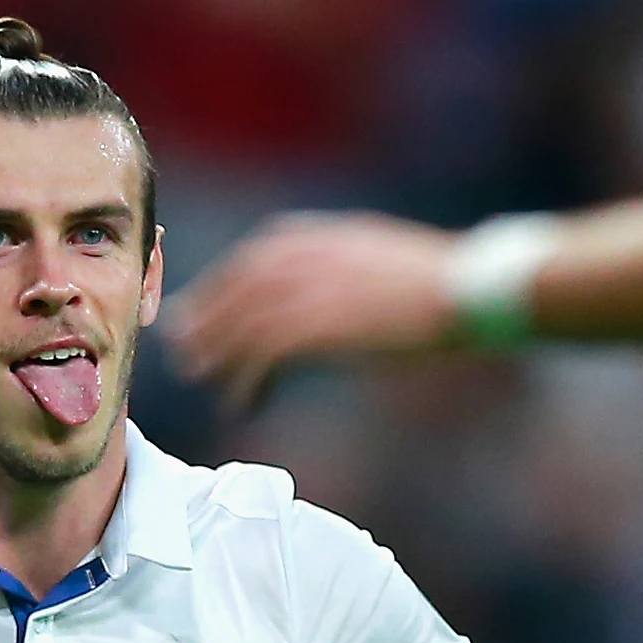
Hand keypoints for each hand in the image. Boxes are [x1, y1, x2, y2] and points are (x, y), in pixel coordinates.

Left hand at [168, 212, 461, 406]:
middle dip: (204, 322)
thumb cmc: (432, 279)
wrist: (461, 288)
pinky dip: (245, 384)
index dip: (218, 290)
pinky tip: (241, 404)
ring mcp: (300, 292)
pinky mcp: (310, 330)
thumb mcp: (371, 254)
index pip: (247, 262)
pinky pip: (259, 360)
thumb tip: (322, 289)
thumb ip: (333, 265)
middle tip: (181, 349)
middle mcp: (295, 259)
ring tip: (200, 379)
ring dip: (214, 355)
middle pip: (231, 292)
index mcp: (309, 237)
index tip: (201, 311)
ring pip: (237, 327)